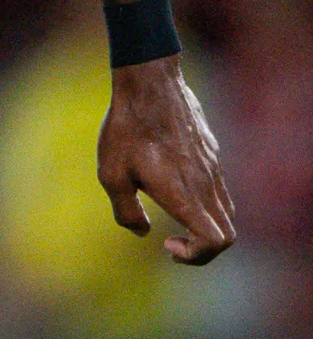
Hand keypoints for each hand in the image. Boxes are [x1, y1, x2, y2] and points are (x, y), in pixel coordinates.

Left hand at [98, 56, 235, 263]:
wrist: (150, 83)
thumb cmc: (126, 128)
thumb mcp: (111, 174)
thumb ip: (126, 211)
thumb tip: (143, 232)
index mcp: (185, 195)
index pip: (217, 241)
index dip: (197, 255)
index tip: (167, 243)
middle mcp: (206, 184)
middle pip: (228, 234)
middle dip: (203, 249)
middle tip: (173, 241)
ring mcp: (213, 168)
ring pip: (225, 212)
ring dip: (204, 225)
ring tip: (171, 213)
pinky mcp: (212, 153)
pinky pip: (219, 190)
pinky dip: (204, 203)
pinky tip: (172, 185)